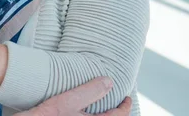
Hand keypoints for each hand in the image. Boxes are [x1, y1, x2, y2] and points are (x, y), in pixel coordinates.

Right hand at [16, 77, 131, 115]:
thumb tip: (108, 81)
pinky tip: (83, 111)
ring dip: (102, 115)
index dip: (125, 106)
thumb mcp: (68, 101)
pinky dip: (90, 115)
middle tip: (116, 104)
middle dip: (116, 113)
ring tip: (101, 107)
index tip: (126, 98)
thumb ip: (89, 92)